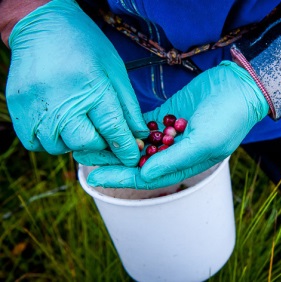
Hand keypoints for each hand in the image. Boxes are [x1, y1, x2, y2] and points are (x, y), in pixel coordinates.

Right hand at [6, 0, 148, 165]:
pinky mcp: (18, 110)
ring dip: (75, 142)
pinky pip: (36, 143)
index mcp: (91, 86)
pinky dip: (51, 140)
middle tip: (104, 133)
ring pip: (60, 147)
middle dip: (101, 144)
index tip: (132, 156)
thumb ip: (128, 106)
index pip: (112, 128)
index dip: (125, 147)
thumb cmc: (85, 46)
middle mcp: (61, 99)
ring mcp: (36, 106)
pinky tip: (59, 124)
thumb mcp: (115, 70)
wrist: (42, 27)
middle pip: (86, 143)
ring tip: (79, 122)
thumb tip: (139, 136)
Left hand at [76, 60, 268, 188]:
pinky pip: (145, 123)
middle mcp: (176, 152)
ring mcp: (171, 133)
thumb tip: (144, 174)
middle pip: (138, 160)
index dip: (121, 178)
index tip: (95, 178)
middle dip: (112, 160)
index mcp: (186, 164)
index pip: (148, 176)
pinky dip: (129, 125)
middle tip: (83, 157)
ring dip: (116, 142)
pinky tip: (109, 124)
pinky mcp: (169, 114)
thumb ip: (175, 160)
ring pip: (138, 142)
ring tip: (90, 140)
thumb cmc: (229, 118)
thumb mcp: (205, 142)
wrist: (240, 86)